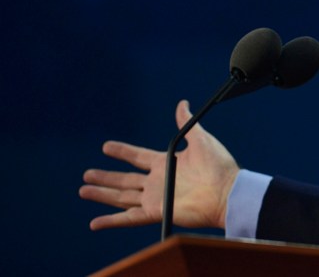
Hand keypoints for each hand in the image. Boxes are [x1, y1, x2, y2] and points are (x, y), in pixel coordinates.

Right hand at [80, 100, 238, 230]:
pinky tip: (95, 222)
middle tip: (87, 174)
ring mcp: (156, 197)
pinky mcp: (157, 212)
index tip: (106, 146)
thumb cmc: (218, 166)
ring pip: (122, 197)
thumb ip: (186, 123)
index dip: (122, 152)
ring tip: (84, 190)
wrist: (227, 192)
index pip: (137, 156)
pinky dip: (112, 220)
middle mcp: (158, 181)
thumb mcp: (201, 139)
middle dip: (106, 176)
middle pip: (125, 179)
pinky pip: (129, 218)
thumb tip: (182, 103)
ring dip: (102, 194)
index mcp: (166, 162)